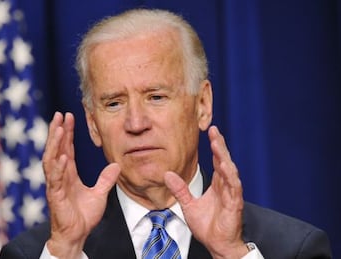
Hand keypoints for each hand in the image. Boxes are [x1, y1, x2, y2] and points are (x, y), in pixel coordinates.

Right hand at [43, 112, 119, 258]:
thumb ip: (106, 179)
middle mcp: (60, 176)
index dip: (67, 133)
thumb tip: (116, 165)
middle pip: (56, 149)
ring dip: (54, 143)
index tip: (69, 117)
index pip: (66, 148)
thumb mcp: (99, 194)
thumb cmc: (84, 216)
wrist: (77, 234)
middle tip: (59, 114)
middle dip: (57, 131)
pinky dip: (58, 167)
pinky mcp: (55, 196)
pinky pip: (55, 178)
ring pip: (52, 159)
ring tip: (57, 127)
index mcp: (68, 174)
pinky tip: (62, 155)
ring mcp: (55, 185)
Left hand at [164, 125, 246, 258]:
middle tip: (214, 130)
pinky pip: (234, 188)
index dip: (215, 146)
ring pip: (230, 171)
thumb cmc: (207, 226)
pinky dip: (231, 177)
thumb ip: (180, 189)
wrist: (217, 244)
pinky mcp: (234, 204)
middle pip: (224, 161)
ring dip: (224, 157)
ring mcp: (231, 194)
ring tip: (218, 144)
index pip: (217, 161)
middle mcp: (226, 186)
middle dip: (220, 145)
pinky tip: (226, 166)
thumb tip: (167, 174)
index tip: (210, 132)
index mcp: (218, 185)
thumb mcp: (188, 205)